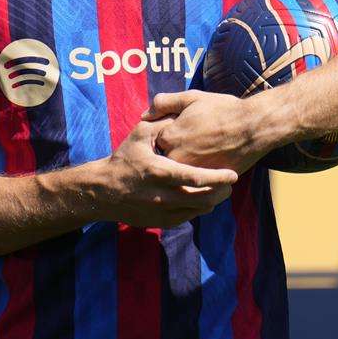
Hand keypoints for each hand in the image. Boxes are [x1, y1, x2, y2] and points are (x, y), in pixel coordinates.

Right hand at [87, 110, 238, 229]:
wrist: (104, 190)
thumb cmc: (124, 158)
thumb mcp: (139, 135)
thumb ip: (163, 124)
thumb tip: (185, 115)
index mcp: (160, 172)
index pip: (197, 178)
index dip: (218, 177)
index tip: (233, 174)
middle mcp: (163, 196)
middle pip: (204, 198)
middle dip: (222, 190)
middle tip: (230, 182)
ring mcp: (163, 212)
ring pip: (199, 210)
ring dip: (213, 199)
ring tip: (219, 188)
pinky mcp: (162, 222)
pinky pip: (190, 216)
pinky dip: (200, 207)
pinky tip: (201, 196)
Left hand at [146, 90, 275, 173]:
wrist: (254, 127)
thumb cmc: (223, 110)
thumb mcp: (191, 98)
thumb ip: (164, 103)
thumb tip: (144, 114)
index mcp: (169, 137)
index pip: (156, 143)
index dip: (167, 137)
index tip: (180, 133)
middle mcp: (176, 158)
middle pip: (166, 161)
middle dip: (173, 155)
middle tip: (194, 145)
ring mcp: (192, 173)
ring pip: (180, 174)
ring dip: (185, 169)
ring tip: (203, 155)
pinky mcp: (208, 183)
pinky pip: (196, 185)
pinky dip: (199, 179)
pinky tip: (209, 166)